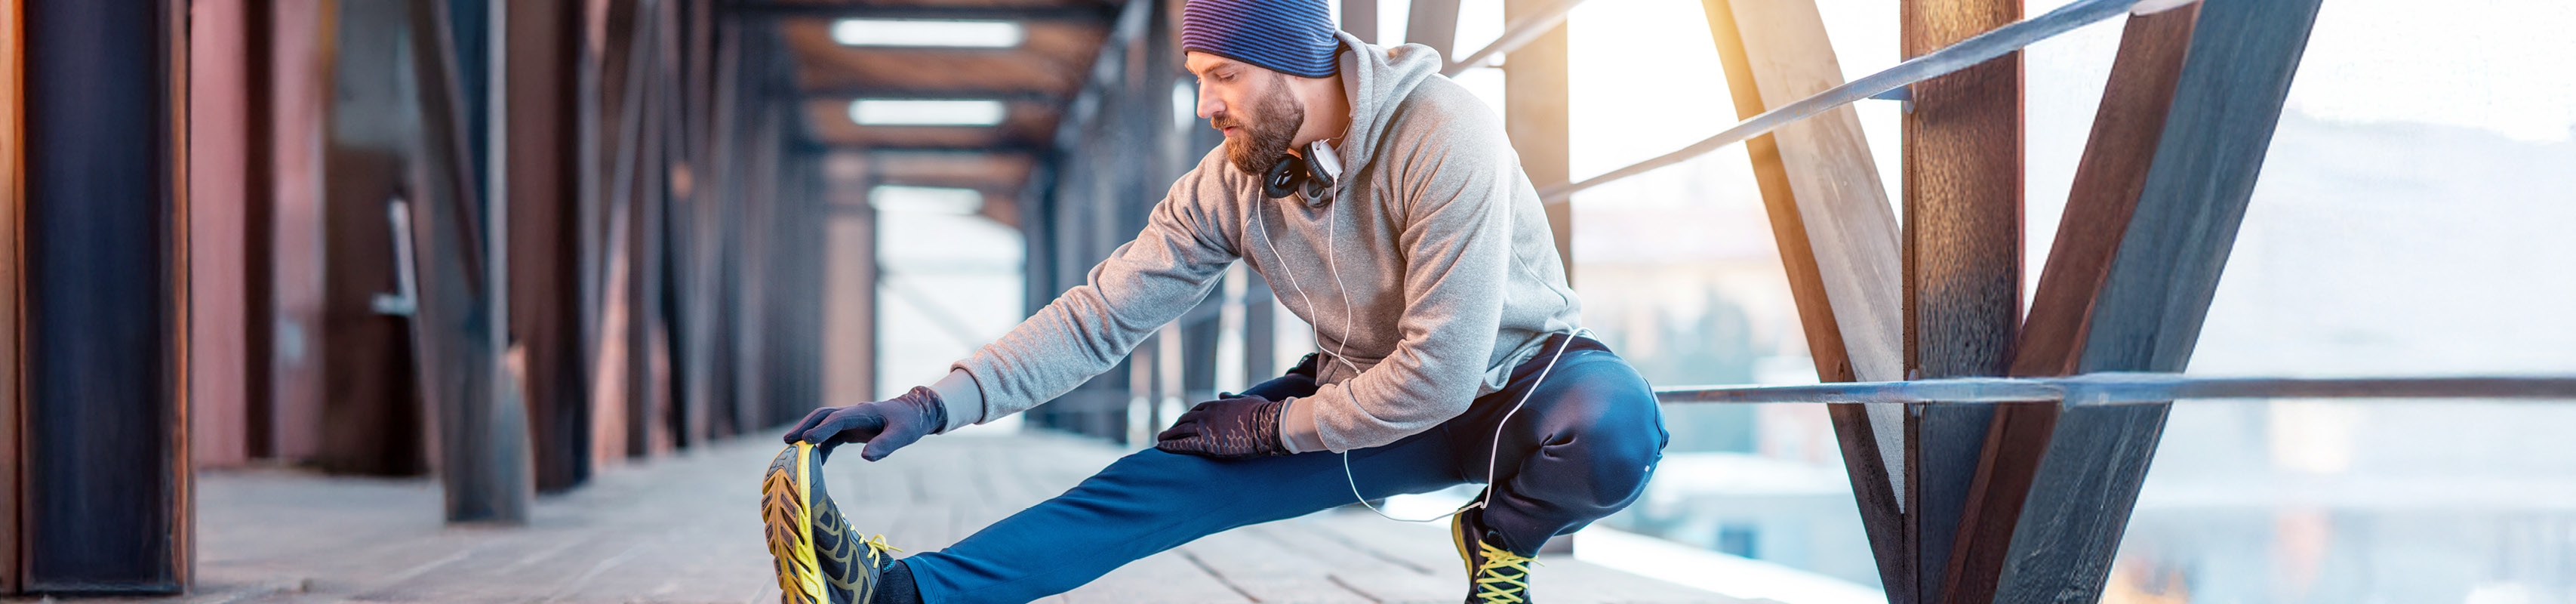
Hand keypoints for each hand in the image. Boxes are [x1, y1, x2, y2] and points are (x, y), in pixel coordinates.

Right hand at [783, 386, 948, 461]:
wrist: (915, 414)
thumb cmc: (909, 423)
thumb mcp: (902, 435)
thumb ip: (885, 445)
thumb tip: (866, 457)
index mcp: (863, 413)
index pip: (838, 419)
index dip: (822, 429)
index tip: (807, 440)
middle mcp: (853, 414)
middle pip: (822, 416)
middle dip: (805, 427)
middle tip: (787, 442)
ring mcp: (850, 421)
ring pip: (823, 425)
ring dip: (808, 436)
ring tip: (792, 453)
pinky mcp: (851, 429)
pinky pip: (831, 437)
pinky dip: (821, 447)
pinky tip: (815, 463)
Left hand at [1154, 396, 1289, 458]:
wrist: (1268, 423)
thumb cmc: (1263, 411)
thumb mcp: (1247, 399)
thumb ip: (1232, 397)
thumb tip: (1222, 393)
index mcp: (1216, 404)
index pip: (1196, 410)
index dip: (1188, 417)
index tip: (1182, 421)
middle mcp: (1207, 414)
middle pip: (1185, 420)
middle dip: (1175, 426)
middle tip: (1167, 432)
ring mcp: (1206, 428)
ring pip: (1181, 431)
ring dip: (1169, 435)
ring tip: (1159, 440)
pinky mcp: (1208, 443)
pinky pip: (1184, 445)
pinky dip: (1171, 446)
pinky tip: (1162, 448)